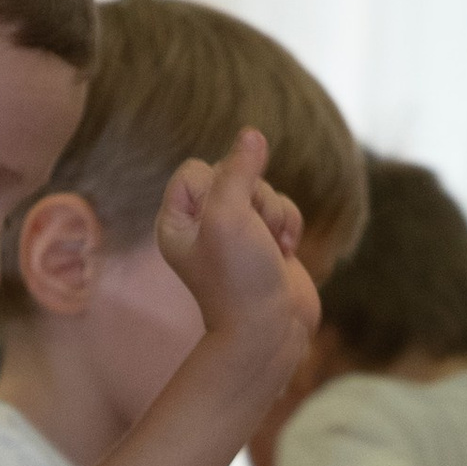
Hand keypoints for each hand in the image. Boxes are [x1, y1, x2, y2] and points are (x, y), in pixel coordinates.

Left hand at [155, 131, 319, 378]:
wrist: (270, 331)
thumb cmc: (240, 279)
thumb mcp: (230, 216)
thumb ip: (239, 170)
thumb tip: (252, 134)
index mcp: (177, 221)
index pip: (195, 169)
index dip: (218, 184)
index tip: (226, 218)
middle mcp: (203, 225)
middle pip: (234, 174)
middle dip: (254, 199)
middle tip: (254, 235)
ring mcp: (237, 233)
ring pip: (262, 189)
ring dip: (274, 213)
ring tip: (272, 247)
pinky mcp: (266, 241)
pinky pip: (281, 207)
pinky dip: (288, 225)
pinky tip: (285, 251)